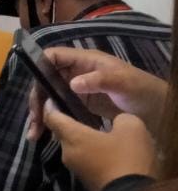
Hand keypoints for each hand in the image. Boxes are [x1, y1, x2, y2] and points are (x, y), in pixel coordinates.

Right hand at [28, 48, 168, 139]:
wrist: (156, 110)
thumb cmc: (142, 90)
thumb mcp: (124, 82)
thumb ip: (100, 80)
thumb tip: (72, 83)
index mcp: (85, 60)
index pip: (53, 56)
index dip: (40, 67)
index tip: (35, 89)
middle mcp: (77, 72)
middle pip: (46, 80)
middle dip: (37, 100)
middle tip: (34, 121)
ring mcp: (77, 89)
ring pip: (49, 97)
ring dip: (39, 114)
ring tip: (34, 134)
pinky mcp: (79, 105)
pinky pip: (58, 110)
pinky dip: (49, 121)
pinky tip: (44, 134)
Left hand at [44, 105, 155, 190]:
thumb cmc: (127, 157)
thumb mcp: (131, 127)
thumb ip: (120, 119)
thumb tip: (117, 123)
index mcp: (72, 136)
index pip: (52, 118)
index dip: (50, 106)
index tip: (53, 97)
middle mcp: (67, 152)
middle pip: (62, 132)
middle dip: (69, 121)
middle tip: (81, 110)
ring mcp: (75, 168)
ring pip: (74, 146)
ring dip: (82, 137)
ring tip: (98, 128)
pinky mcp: (85, 179)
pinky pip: (84, 158)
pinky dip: (90, 150)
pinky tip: (105, 147)